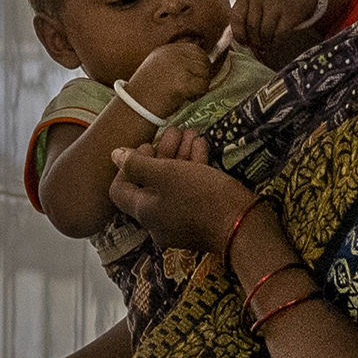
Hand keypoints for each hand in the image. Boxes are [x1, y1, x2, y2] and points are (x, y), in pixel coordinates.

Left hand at [106, 132, 254, 261]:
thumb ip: (137, 164)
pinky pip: (191, 191)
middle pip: (151, 183)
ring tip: (190, 132)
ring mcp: (181, 221)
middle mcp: (158, 220)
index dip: (127, 166)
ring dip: (179, 156)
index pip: (120, 189)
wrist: (243, 225)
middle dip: (161, 153)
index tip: (145, 148)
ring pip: (174, 184)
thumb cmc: (199, 197)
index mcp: (144, 212)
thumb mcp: (165, 174)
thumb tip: (114, 155)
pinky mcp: (202, 219)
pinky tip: (201, 145)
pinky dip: (194, 168)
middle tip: (173, 132)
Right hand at [124, 34, 217, 110]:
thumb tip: (205, 63)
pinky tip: (188, 99)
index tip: (195, 78)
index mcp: (166, 50)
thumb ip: (178, 63)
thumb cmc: (147, 93)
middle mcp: (172, 55)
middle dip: (203, 75)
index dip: (200, 65)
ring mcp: (178, 67)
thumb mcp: (160, 69)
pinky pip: (203, 86)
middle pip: (203, 61)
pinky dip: (199, 94)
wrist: (135, 108)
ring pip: (205, 73)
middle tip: (193, 89)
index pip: (196, 50)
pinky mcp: (182, 81)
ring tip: (189, 95)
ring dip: (201, 85)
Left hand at [227, 0, 336, 62]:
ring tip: (265, 44)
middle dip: (253, 41)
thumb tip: (238, 44)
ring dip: (264, 43)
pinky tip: (274, 40)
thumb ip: (244, 16)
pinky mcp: (289, 13)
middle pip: (251, 27)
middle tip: (257, 47)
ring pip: (263, 33)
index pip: (236, 18)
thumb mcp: (255, 0)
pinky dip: (274, 42)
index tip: (244, 42)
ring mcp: (276, 3)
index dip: (238, 34)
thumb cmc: (271, 0)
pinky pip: (277, 35)